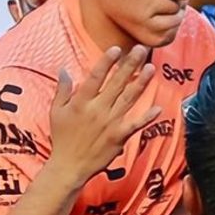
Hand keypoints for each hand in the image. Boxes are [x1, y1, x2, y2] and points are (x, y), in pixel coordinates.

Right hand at [46, 46, 160, 188]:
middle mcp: (98, 110)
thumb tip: (64, 69)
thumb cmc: (62, 138)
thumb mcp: (56, 111)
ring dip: (141, 83)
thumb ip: (62, 90)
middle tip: (140, 49)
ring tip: (150, 67)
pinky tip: (158, 108)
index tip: (116, 48)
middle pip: (116, 83)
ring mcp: (110, 123)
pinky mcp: (119, 136)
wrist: (69, 166)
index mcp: (81, 102)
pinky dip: (147, 117)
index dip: (106, 62)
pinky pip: (135, 125)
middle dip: (129, 65)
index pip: (95, 77)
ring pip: (128, 99)